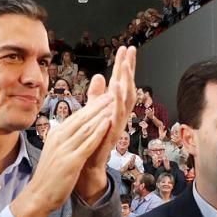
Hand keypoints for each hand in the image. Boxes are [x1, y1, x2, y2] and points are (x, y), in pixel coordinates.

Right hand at [11, 93, 113, 216]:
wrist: (38, 195)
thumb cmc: (49, 175)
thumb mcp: (56, 150)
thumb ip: (65, 138)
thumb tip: (73, 128)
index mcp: (57, 134)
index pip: (77, 116)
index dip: (92, 105)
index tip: (105, 96)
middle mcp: (60, 137)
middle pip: (82, 117)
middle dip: (99, 104)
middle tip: (113, 92)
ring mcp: (65, 149)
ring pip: (86, 127)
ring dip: (101, 114)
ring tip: (114, 102)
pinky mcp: (71, 161)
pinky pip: (87, 144)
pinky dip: (98, 132)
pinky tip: (107, 123)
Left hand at [75, 46, 137, 199]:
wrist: (86, 168)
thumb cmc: (90, 142)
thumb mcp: (92, 113)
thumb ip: (96, 96)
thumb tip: (98, 76)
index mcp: (112, 108)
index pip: (120, 82)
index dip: (123, 66)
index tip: (126, 48)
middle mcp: (118, 115)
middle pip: (127, 87)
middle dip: (129, 69)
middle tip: (130, 50)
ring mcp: (117, 125)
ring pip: (125, 101)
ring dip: (125, 82)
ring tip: (124, 65)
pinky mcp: (111, 135)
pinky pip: (116, 116)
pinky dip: (116, 102)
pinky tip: (115, 89)